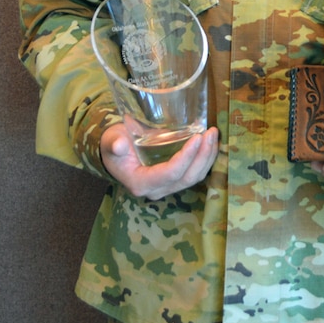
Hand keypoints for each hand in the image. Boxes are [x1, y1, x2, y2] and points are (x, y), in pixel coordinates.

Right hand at [101, 124, 218, 199]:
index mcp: (140, 182)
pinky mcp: (175, 180)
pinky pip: (195, 174)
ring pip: (194, 178)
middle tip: (210, 132)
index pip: (169, 174)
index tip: (197, 137)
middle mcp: (156, 189)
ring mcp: (167, 187)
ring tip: (213, 134)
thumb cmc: (114, 143)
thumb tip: (119, 144)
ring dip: (207, 157)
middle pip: (186, 178)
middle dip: (202, 156)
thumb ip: (113, 143)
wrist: (116, 151)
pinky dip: (205, 158)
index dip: (185, 157)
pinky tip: (211, 142)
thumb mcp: (110, 140)